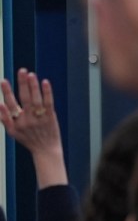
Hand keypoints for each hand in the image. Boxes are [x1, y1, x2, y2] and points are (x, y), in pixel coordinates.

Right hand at [0, 69, 66, 187]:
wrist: (46, 150)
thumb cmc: (29, 139)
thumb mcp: (13, 133)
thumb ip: (5, 119)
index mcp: (16, 122)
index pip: (10, 104)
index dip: (6, 92)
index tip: (3, 80)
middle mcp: (26, 120)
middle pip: (23, 99)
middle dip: (22, 84)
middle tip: (22, 70)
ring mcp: (39, 118)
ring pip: (35, 99)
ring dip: (33, 86)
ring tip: (31, 74)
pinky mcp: (50, 117)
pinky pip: (48, 102)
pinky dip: (46, 92)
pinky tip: (45, 82)